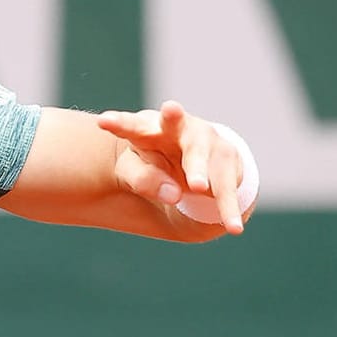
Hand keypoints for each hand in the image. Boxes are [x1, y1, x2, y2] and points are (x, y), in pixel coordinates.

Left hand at [97, 100, 248, 233]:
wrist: (190, 163)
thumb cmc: (152, 163)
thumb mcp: (135, 172)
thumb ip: (142, 180)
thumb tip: (173, 194)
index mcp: (146, 129)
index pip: (130, 125)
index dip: (118, 123)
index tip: (103, 121)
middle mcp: (178, 127)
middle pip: (173, 123)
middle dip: (172, 117)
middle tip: (170, 108)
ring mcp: (205, 140)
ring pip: (199, 155)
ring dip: (198, 170)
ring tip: (196, 186)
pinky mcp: (226, 159)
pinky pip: (226, 187)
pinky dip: (228, 207)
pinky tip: (233, 227)